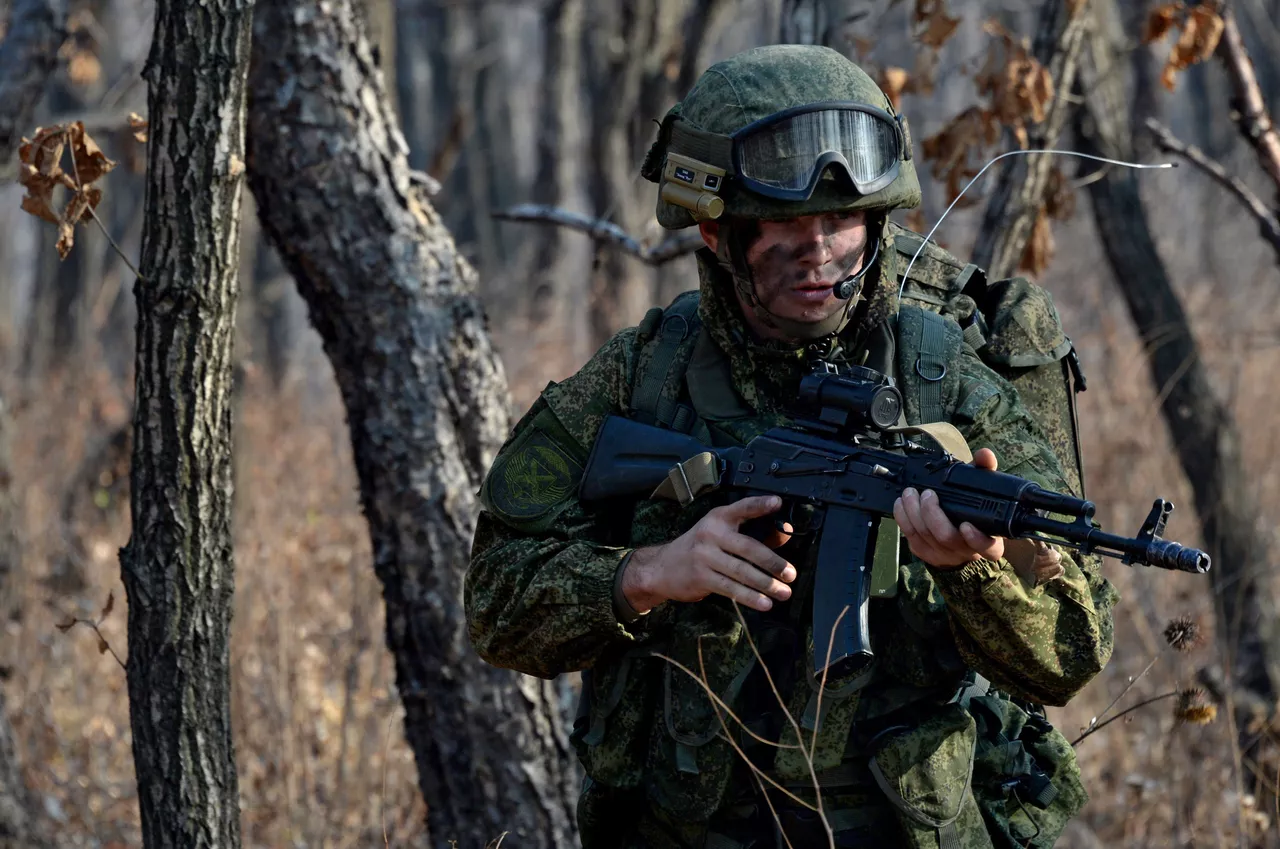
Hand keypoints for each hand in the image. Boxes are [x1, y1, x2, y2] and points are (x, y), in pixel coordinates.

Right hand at [622, 496, 796, 612]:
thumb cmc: (700, 548)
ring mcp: (704, 556)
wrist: (662, 567)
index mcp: (718, 517)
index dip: (760, 505)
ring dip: (766, 584)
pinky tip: (764, 603)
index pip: (742, 508)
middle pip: (748, 547)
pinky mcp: (700, 577)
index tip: (777, 503)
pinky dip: (749, 597)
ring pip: (741, 571)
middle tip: (791, 574)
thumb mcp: (721, 533)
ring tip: (784, 593)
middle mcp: (711, 534)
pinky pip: (730, 588)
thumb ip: (752, 532)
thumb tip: (784, 534)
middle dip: (773, 563)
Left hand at [894, 447, 1005, 568]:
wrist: (959, 537)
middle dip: (933, 513)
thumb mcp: (983, 492)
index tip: (966, 525)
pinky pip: (911, 537)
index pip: (987, 547)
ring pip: (926, 536)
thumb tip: (985, 454)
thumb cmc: (973, 511)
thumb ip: (985, 472)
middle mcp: (968, 552)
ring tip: (909, 493)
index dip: (976, 539)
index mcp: (990, 541)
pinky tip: (901, 504)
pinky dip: (903, 519)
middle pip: (947, 537)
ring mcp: (945, 555)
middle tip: (927, 494)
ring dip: (913, 512)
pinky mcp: (926, 554)